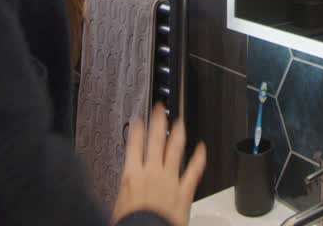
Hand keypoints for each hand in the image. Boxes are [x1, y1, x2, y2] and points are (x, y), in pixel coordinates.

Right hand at [111, 106, 206, 225]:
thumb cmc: (131, 223)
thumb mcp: (119, 203)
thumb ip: (126, 190)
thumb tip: (124, 187)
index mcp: (132, 175)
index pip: (133, 144)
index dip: (136, 128)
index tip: (139, 118)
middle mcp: (152, 172)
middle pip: (156, 139)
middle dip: (159, 121)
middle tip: (161, 108)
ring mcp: (170, 179)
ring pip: (175, 149)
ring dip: (178, 132)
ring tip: (180, 120)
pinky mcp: (184, 190)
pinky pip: (194, 169)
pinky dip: (199, 157)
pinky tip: (202, 148)